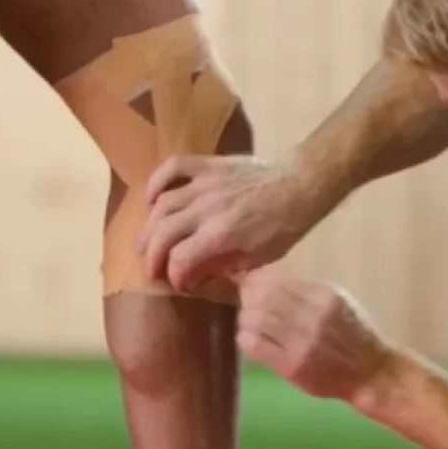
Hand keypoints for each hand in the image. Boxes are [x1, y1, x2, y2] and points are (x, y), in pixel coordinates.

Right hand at [138, 154, 321, 291]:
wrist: (301, 184)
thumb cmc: (283, 226)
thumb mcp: (258, 258)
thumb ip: (223, 266)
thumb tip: (194, 276)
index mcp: (222, 234)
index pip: (181, 259)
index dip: (174, 276)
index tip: (178, 283)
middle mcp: (207, 208)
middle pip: (163, 233)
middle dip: (152, 256)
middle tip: (152, 269)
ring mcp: (205, 184)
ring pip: (162, 205)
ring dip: (149, 227)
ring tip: (147, 242)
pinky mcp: (208, 165)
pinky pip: (172, 168)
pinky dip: (156, 182)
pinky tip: (151, 199)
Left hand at [236, 268, 392, 402]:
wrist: (371, 374)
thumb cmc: (354, 335)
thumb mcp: (338, 302)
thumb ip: (307, 290)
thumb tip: (269, 277)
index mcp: (324, 296)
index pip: (277, 280)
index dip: (256, 279)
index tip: (249, 280)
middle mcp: (311, 317)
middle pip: (261, 297)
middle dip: (247, 296)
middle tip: (245, 300)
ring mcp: (300, 342)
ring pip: (253, 320)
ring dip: (245, 318)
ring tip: (249, 321)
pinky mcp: (290, 366)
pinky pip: (254, 345)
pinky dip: (245, 338)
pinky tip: (250, 338)